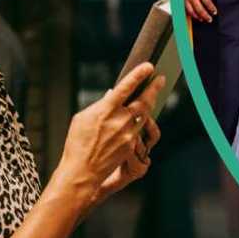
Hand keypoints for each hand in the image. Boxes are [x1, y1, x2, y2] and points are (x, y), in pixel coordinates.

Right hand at [55, 63, 166, 204]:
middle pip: (144, 101)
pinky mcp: (131, 145)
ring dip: (150, 103)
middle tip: (161, 79)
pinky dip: (140, 120)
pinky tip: (139, 116)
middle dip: (154, 88)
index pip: (126, 87)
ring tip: (152, 94)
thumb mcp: (82, 118)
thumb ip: (99, 105)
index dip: (139, 75)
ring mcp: (127, 134)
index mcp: (105, 110)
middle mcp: (119, 120)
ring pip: (145, 115)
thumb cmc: (77, 143)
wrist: (82, 171)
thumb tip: (110, 95)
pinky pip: (139, 129)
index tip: (149, 66)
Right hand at [183, 0, 220, 22]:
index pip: (206, 1)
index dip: (211, 8)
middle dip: (205, 15)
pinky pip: (185, 9)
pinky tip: (193, 16)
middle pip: (199, 8)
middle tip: (209, 19)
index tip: (214, 12)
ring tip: (202, 19)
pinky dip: (189, 14)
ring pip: (191, 10)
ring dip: (197, 16)